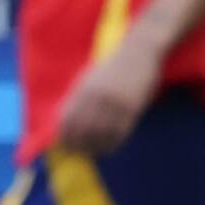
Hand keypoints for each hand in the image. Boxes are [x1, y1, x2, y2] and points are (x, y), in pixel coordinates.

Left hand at [57, 36, 162, 154]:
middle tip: (77, 152)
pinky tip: (108, 148)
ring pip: (100, 134)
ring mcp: (115, 102)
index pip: (68, 119)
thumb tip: (66, 121)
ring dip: (94, 147)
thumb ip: (78, 98)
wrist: (139, 51)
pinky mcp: (132, 107)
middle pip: (82, 129)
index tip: (64, 144)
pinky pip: (119, 132)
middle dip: (77, 144)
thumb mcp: (89, 78)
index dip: (65, 135)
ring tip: (92, 153)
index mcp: (83, 89)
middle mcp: (96, 96)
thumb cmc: (113, 66)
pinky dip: (111, 144)